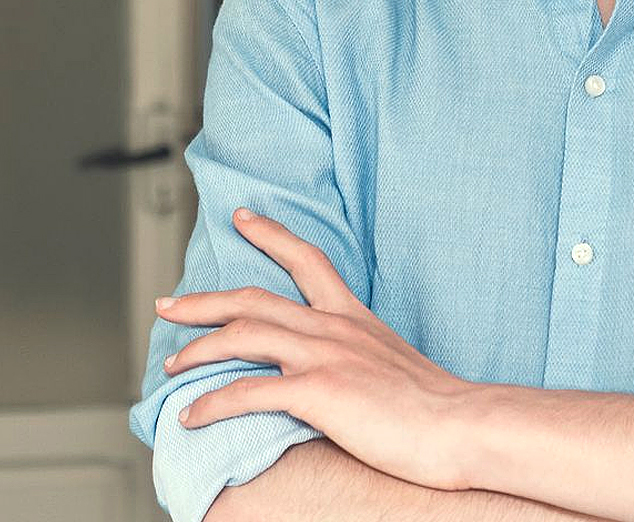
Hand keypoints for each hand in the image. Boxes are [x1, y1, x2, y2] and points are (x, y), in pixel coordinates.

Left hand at [157, 208, 483, 489]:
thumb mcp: (393, 363)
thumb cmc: (434, 405)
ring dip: (196, 350)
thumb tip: (340, 368)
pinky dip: (211, 403)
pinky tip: (191, 417)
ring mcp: (326, 356)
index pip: (310, 260)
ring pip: (242, 335)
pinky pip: (248, 392)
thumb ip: (360, 355)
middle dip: (201, 301)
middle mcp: (335, 328)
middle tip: (166, 304)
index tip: (244, 217)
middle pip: (253, 299)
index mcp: (355, 317)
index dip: (272, 235)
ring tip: (171, 367)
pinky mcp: (319, 391)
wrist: (460, 424)